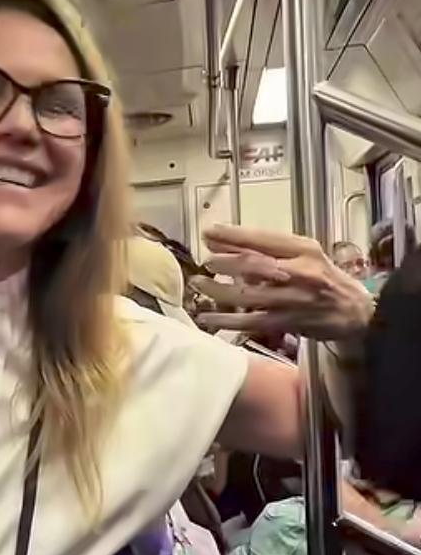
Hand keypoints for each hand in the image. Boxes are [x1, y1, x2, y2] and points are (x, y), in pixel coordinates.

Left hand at [193, 225, 374, 341]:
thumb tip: (226, 243)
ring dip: (219, 290)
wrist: (355, 312)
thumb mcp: (306, 254)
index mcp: (304, 249)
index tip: (209, 232)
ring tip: (199, 284)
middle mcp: (299, 272)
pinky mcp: (287, 322)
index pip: (263, 239)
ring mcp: (292, 300)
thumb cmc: (326, 279)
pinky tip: (207, 316)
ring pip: (248, 294)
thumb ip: (271, 248)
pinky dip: (227, 320)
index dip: (233, 235)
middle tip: (205, 260)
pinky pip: (250, 322)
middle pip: (254, 264)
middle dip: (224, 261)